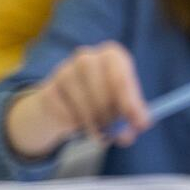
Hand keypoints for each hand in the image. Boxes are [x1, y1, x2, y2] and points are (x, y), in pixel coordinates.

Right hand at [4, 42, 151, 158]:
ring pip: (86, 109)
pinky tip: (79, 123)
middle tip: (118, 133)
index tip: (140, 124)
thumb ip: (133, 113)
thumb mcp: (121, 102)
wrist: (60, 102)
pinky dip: (77, 127)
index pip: (122, 79)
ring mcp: (63, 72)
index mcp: (112, 55)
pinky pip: (68, 117)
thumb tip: (141, 124)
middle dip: (113, 118)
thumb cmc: (100, 98)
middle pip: (104, 95)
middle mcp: (86, 58)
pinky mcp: (47, 92)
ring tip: (100, 130)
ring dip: (96, 126)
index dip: (131, 103)